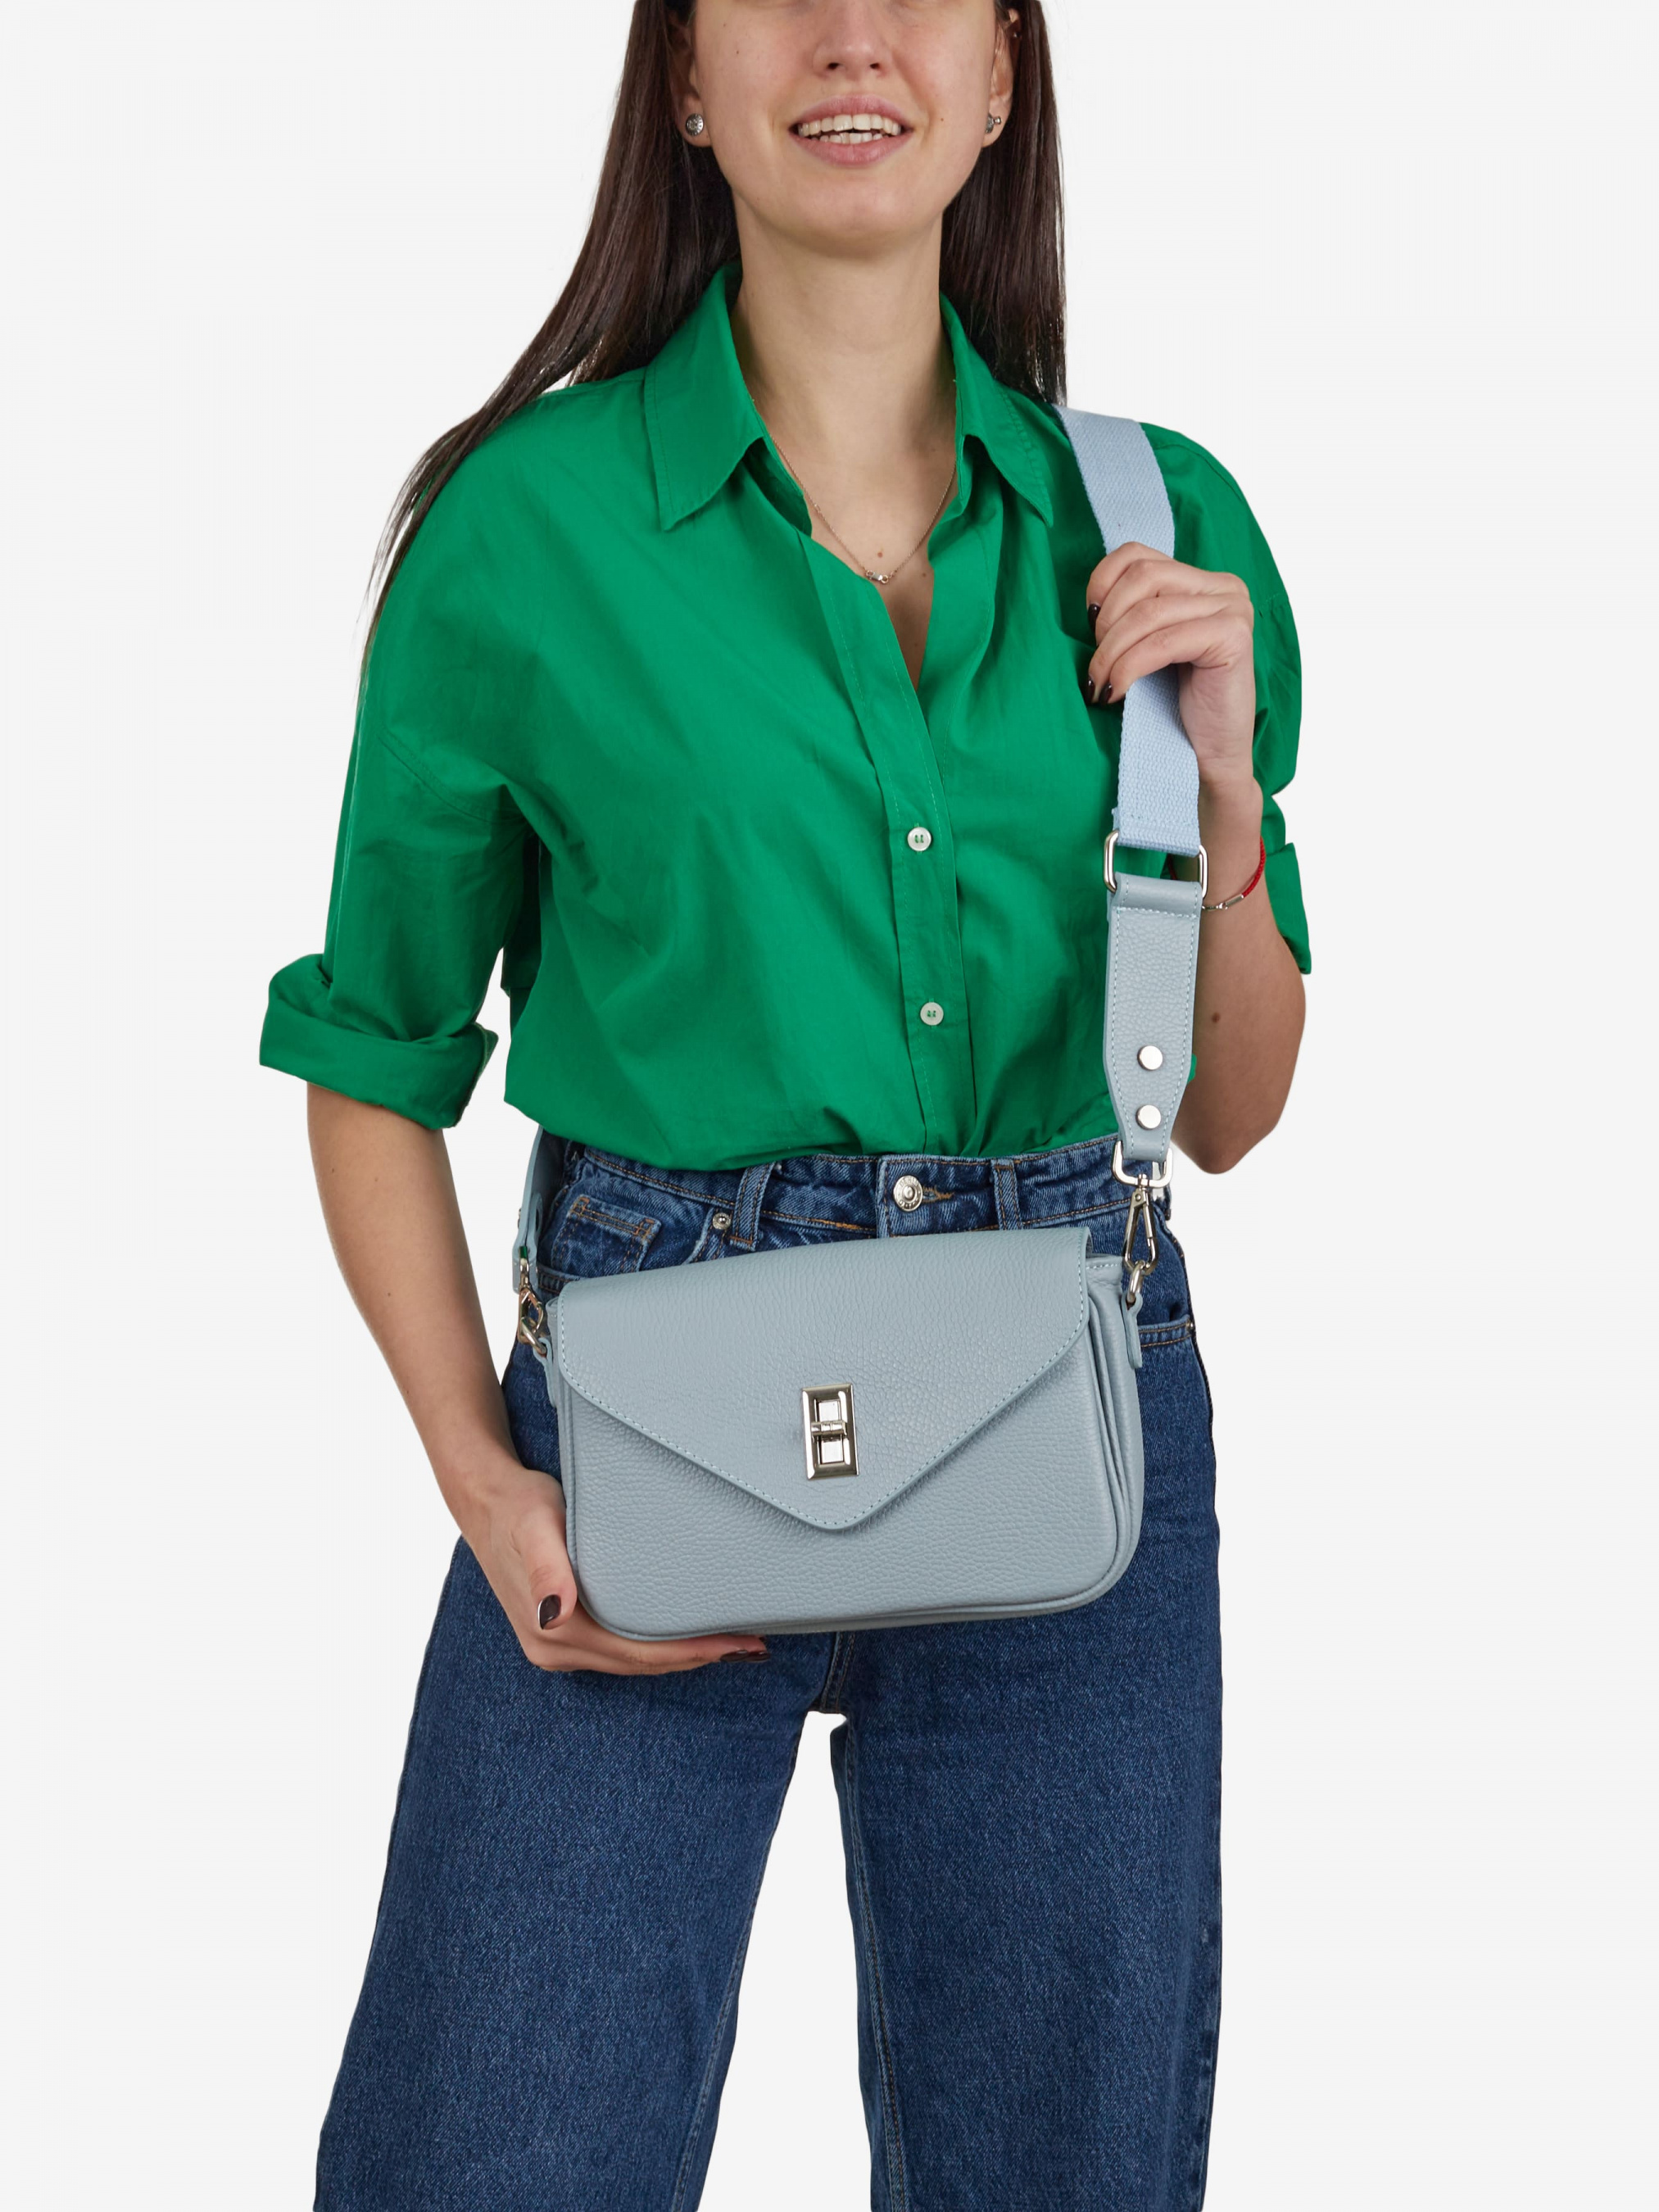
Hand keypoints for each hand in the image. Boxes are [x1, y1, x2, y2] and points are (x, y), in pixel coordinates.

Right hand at [454, 1451, 769, 1674]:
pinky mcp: (563, 1629)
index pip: (637, 1652)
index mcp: (553, 1631)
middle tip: (751, 1647)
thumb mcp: (534, 1526)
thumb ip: (545, 1567)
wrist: (487, 1499)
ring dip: (681, 1655)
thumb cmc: (518, 1506)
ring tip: (731, 1644)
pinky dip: (656, 1645)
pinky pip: (620, 1648)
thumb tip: (555, 1612)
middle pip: (641, 1664)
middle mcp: (554, 1647)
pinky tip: (684, 1634)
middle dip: (697, 1657)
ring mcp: (558, 1643)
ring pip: (633, 1661)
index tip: (736, 1644)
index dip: (690, 1651)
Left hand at [1081, 544, 1256, 795]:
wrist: (1207, 759)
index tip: (1087, 627)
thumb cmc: (1172, 707)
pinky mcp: (1233, 637)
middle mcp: (1223, 587)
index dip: (1100, 584)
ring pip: (1148, 611)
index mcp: (1201, 581)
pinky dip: (1129, 667)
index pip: (1137, 555)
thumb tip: (1089, 601)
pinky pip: (1162, 642)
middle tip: (1095, 666)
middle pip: (1142, 577)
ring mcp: (1233, 608)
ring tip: (1100, 685)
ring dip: (1111, 652)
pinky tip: (1115, 693)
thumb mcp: (1147, 647)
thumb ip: (1133, 613)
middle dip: (1106, 623)